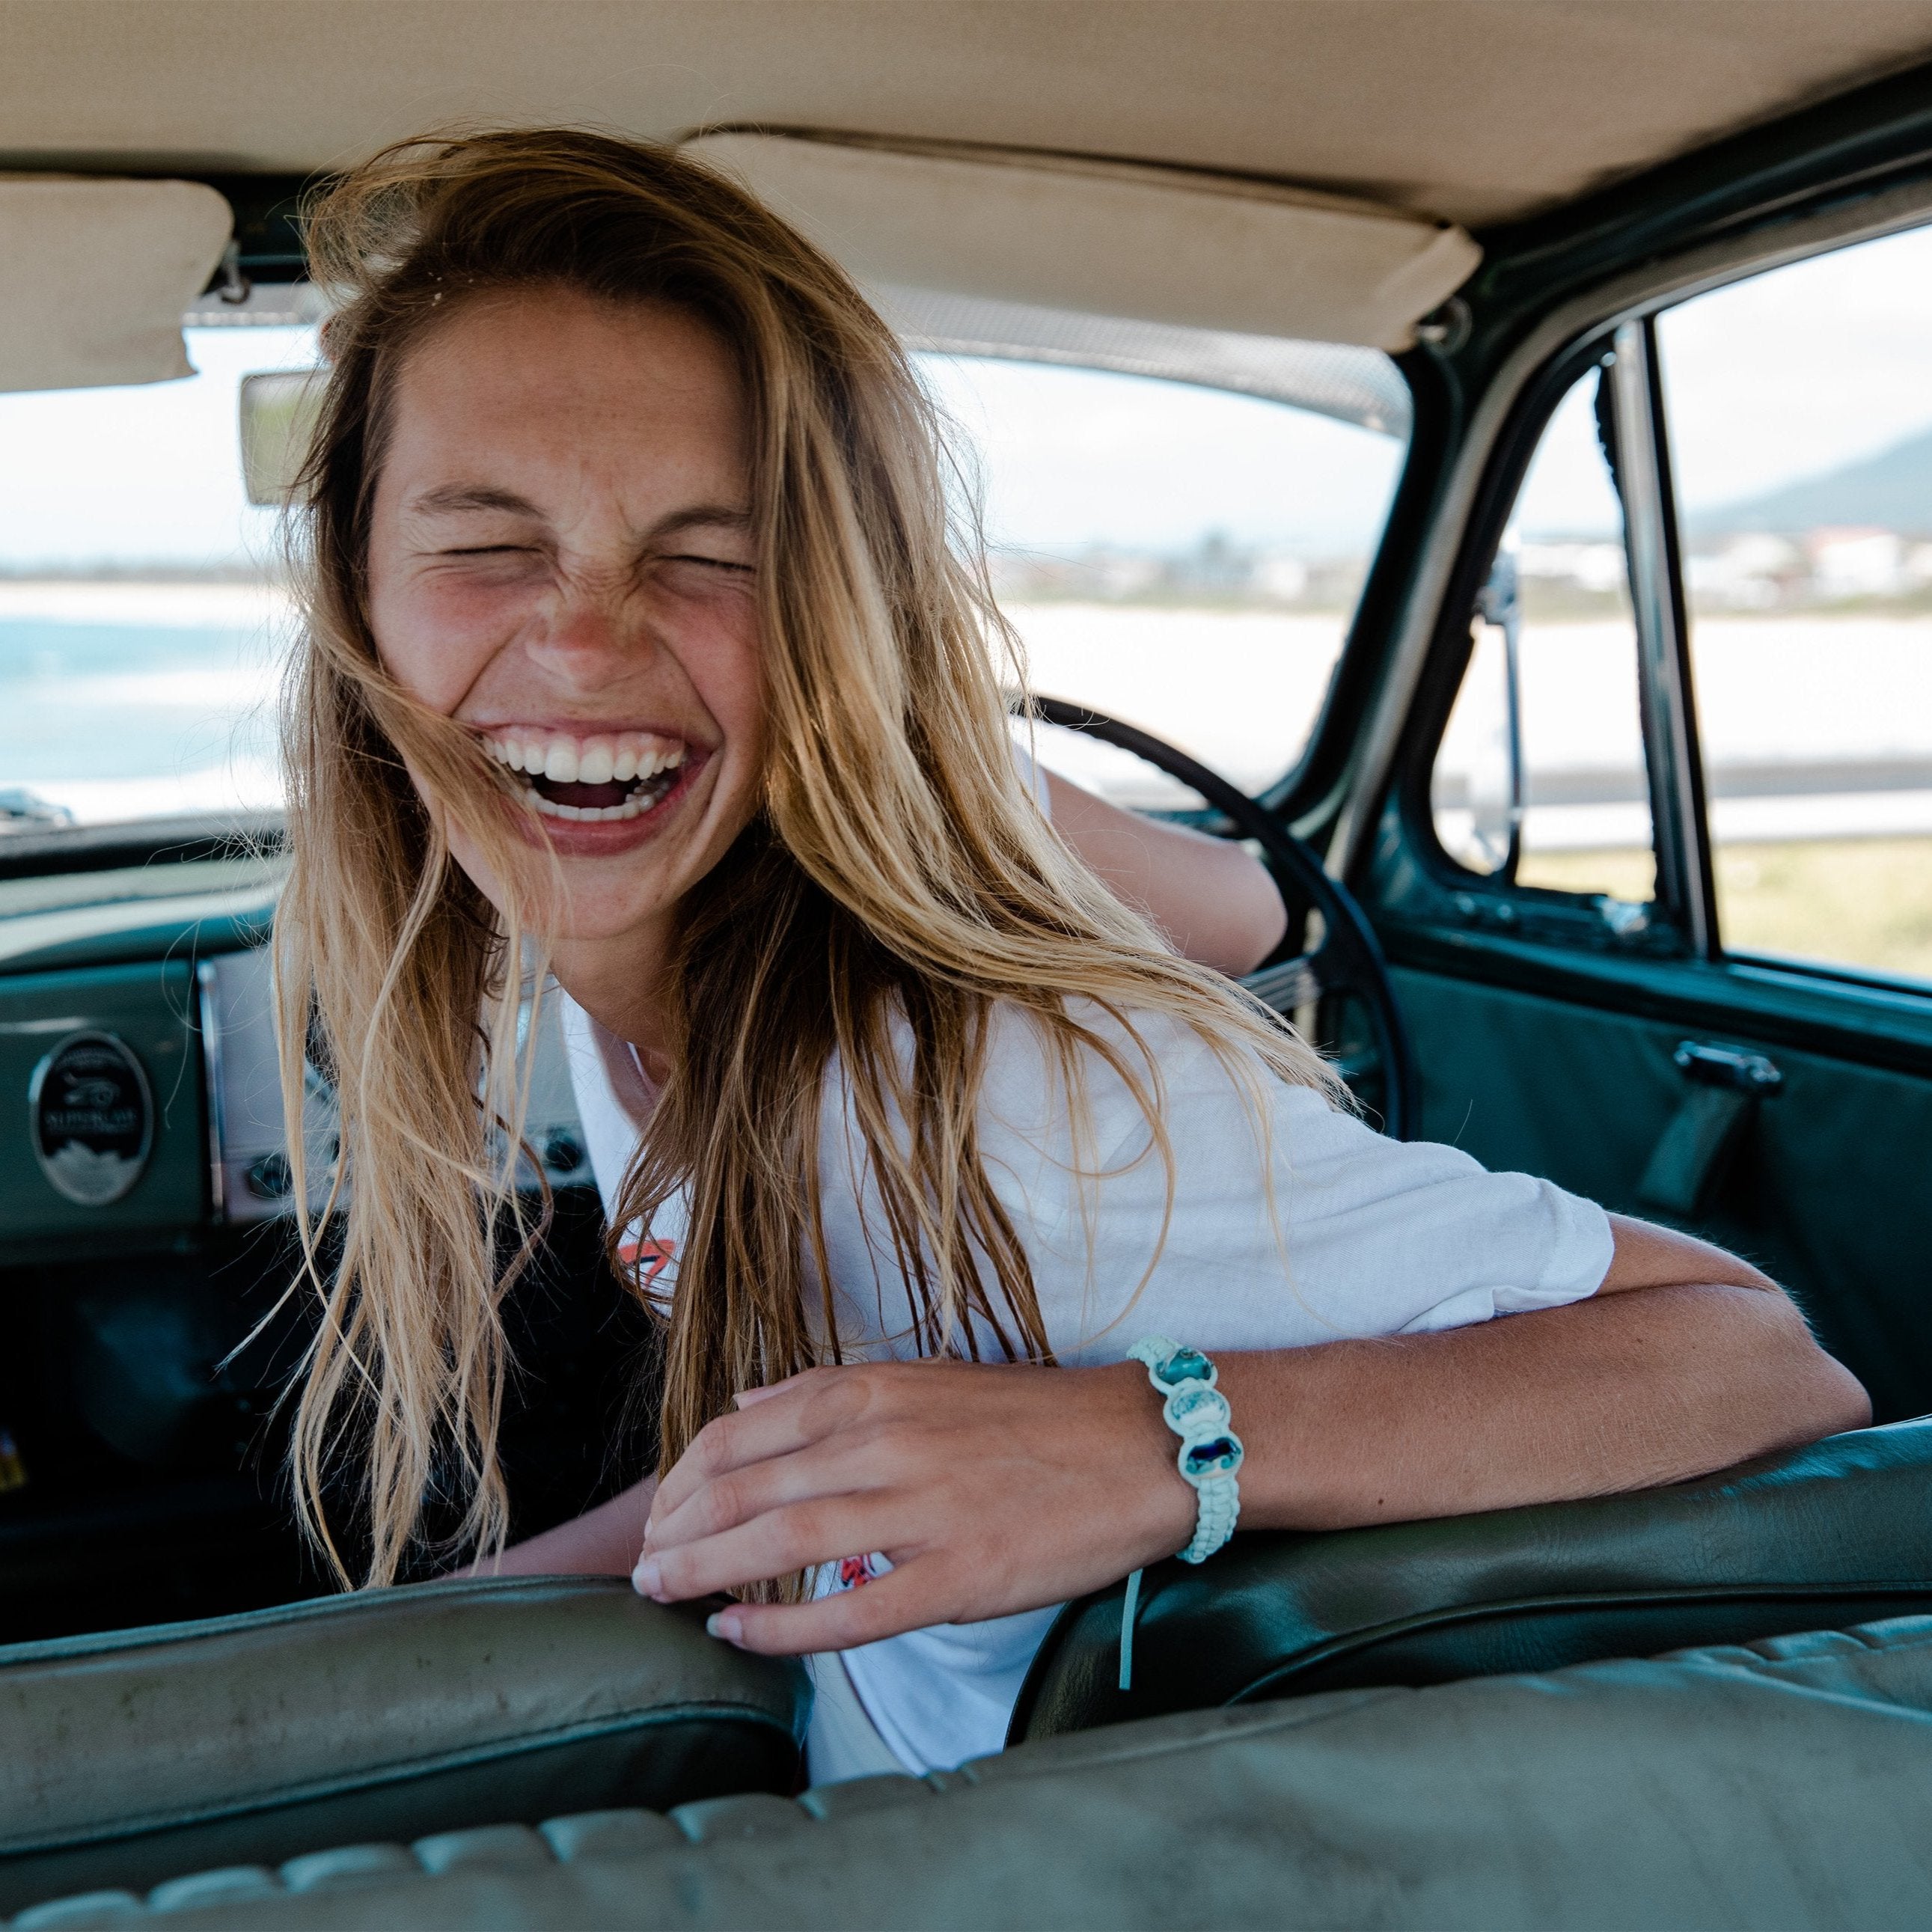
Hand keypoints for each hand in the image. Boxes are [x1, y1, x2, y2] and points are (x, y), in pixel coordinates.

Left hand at [632, 1360, 1194, 1653]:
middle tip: (643, 1566)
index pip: (738, 1435)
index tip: (660, 1513)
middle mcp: (884, 1443)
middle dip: (674, 1532)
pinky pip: (847, 1613)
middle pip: (741, 1490)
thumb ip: (831, 1393)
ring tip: (663, 1595)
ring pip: (778, 1545)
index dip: (682, 1480)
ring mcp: (919, 1511)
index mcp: (874, 1392)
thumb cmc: (1031, 1417)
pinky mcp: (955, 1577)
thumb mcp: (926, 1378)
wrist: (1137, 1447)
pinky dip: (779, 1630)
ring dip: (703, 1574)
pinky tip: (737, 1637)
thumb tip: (746, 1405)